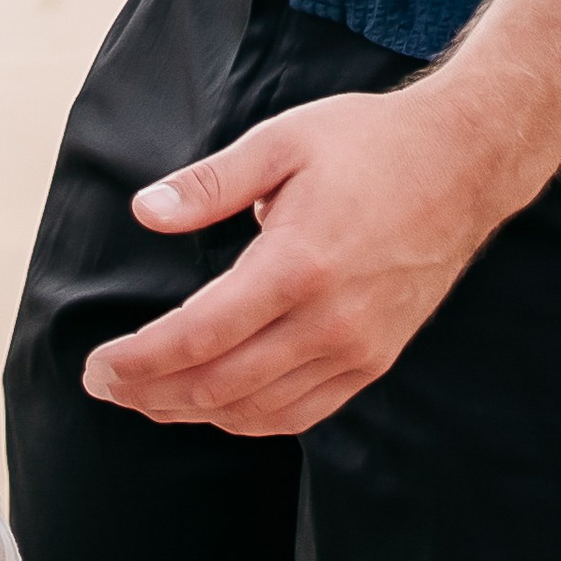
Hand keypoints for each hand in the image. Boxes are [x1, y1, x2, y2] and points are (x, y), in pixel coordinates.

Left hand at [80, 79, 509, 436]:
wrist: (463, 163)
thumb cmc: (368, 143)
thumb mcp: (281, 142)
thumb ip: (209, 185)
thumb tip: (145, 212)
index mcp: (297, 265)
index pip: (197, 338)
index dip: (138, 362)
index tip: (96, 366)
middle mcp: (328, 321)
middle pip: (219, 386)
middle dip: (150, 394)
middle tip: (105, 385)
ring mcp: (357, 348)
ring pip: (257, 411)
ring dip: (193, 413)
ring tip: (147, 398)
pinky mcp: (375, 359)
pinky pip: (301, 413)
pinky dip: (249, 419)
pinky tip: (215, 405)